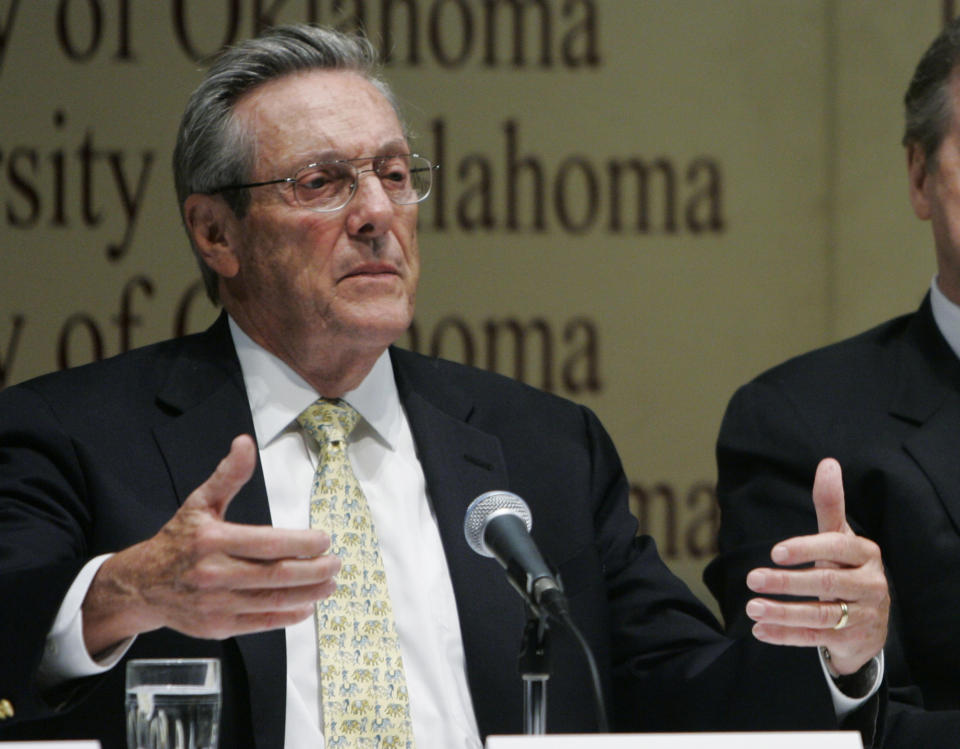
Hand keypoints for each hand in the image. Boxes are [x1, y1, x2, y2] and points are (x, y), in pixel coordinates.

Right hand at [81, 435, 339, 655]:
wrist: (142, 585)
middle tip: (337, 563)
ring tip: (330, 584)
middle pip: (276, 575)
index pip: (268, 544)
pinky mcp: (218, 626)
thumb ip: (228, 476)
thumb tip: (245, 443)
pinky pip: (262, 622)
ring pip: (273, 601)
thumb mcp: (200, 503)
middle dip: (314, 571)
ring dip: (309, 594)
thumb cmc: (178, 540)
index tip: (325, 540)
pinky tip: (307, 605)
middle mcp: (214, 574)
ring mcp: (216, 604)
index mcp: (212, 540)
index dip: (302, 544)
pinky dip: (289, 615)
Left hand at [744, 458, 888, 674]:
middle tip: (752, 578)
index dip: (806, 548)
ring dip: (782, 613)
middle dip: (787, 582)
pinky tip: (758, 631)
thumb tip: (827, 462)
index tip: (774, 552)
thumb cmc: (847, 567)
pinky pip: (815, 638)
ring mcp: (863, 614)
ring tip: (751, 607)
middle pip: (827, 581)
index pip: (837, 546)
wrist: (871, 622)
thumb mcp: (840, 537)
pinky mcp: (851, 639)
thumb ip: (831, 504)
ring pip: (820, 614)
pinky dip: (785, 636)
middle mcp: (870, 584)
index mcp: (865, 553)